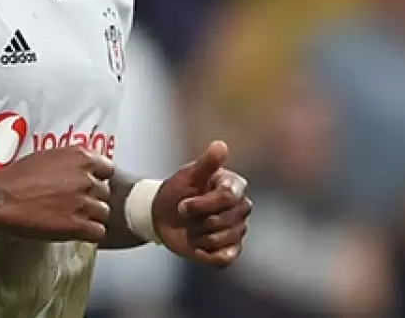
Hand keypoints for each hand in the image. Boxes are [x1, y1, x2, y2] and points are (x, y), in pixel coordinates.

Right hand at [0, 147, 114, 241]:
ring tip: (74, 219)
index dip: (98, 179)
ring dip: (92, 217)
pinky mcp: (76, 225)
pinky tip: (77, 232)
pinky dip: (90, 234)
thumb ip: (72, 162)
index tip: (89, 186)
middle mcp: (87, 178)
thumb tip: (84, 170)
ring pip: (104, 213)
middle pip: (105, 193)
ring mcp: (83, 202)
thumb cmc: (17, 176)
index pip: (108, 169)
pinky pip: (99, 232)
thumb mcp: (49, 156)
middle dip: (93, 199)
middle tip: (76, 204)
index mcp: (81, 157)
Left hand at [152, 141, 251, 267]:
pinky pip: (223, 258)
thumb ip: (206, 163)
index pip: (227, 198)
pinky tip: (197, 244)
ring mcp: (238, 230)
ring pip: (220, 240)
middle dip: (196, 221)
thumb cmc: (177, 192)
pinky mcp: (230, 250)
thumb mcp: (187, 175)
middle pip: (223, 221)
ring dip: (197, 237)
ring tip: (190, 228)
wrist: (163, 216)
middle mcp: (241, 208)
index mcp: (234, 187)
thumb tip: (220, 145)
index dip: (202, 204)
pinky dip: (205, 253)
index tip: (183, 204)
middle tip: (185, 215)